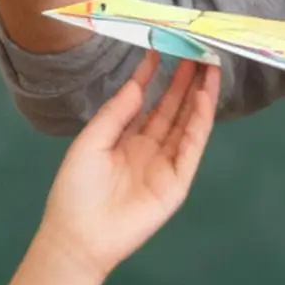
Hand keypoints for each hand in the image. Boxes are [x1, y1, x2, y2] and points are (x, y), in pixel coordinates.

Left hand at [37, 56, 220, 282]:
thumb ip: (117, 112)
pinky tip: (203, 97)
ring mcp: (166, 166)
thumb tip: (137, 83)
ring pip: (188, 124)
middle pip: (173, 109)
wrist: (77, 235)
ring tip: (209, 66)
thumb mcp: (91, 141)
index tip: (163, 49)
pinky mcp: (177, 183)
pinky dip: (200, 122)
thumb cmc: (75, 190)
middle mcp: (149, 149)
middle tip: (198, 50)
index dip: (155, 77)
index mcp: (126, 140)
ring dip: (199, 95)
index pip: (147, 102)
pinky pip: (192, 147)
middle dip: (185, 80)